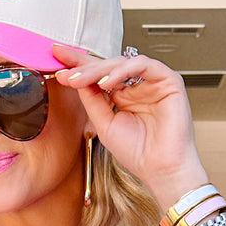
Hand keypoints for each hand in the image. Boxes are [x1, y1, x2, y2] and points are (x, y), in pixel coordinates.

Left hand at [52, 43, 209, 211]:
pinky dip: (122, 70)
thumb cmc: (137, 152)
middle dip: (83, 66)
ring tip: (81, 80)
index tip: (56, 56)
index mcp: (122, 96)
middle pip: (108, 65)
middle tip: (65, 71)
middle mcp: (137, 86)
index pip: (98, 74)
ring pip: (122, 63)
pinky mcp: (168, 80)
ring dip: (99, 69)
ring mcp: (152, 82)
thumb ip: (91, 100)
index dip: (78, 65)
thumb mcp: (103, 124)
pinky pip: (143, 64)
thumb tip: (75, 78)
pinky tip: (106, 82)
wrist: (160, 169)